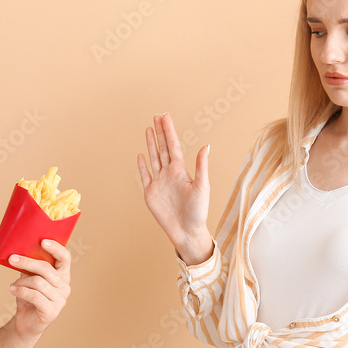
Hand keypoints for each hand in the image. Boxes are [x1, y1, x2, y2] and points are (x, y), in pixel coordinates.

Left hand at [6, 239, 71, 347]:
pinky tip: (13, 290)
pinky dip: (21, 291)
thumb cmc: (28, 297)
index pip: (65, 258)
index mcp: (63, 275)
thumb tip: (19, 251)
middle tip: (12, 259)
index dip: (56, 248)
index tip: (43, 241)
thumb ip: (30, 266)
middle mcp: (65, 286)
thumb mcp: (29, 278)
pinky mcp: (52, 311)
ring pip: (38, 282)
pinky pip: (34, 296)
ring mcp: (60, 300)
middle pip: (46, 268)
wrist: (26, 322)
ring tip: (13, 285)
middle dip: (27, 262)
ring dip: (21, 282)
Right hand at [136, 113, 213, 264]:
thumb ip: (201, 166)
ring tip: (148, 129)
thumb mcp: (202, 186)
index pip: (173, 145)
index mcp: (181, 170)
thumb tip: (206, 145)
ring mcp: (159, 182)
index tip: (165, 116)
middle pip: (162, 147)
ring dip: (150, 144)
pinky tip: (141, 155)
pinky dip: (142, 165)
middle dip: (159, 131)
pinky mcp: (150, 193)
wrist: (187, 232)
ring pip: (153, 158)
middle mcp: (169, 173)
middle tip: (156, 116)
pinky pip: (145, 176)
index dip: (169, 130)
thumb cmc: (198, 212)